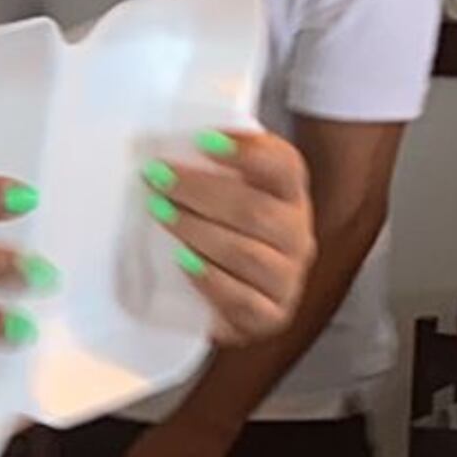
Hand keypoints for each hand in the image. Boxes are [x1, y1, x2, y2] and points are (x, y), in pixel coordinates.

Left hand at [151, 128, 311, 343]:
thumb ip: (211, 170)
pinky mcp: (272, 316)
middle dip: (200, 191)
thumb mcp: (226, 197)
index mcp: (290, 195)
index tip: (203, 140)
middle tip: (158, 179)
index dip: (248, 152)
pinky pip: (242, 300)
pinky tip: (184, 263)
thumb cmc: (225, 235)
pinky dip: (209, 280)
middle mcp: (297, 235)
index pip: (284, 166)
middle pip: (256, 210)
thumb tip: (164, 147)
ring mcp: (288, 278)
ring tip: (161, 215)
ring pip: (247, 254)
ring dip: (199, 232)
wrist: (240, 300)